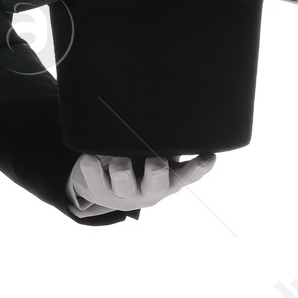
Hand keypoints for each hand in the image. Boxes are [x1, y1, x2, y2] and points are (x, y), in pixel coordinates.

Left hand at [67, 153, 215, 215]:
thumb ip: (169, 141)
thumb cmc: (141, 166)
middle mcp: (149, 191)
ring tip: (119, 160)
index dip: (198, 168)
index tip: (208, 157)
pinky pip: (95, 182)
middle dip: (156, 173)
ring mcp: (124, 194)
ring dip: (122, 171)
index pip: (188, 176)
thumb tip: (184, 103)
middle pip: (156, 185)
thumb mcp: (160, 156)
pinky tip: (88, 158)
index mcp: (169, 182)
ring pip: (124, 184)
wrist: (108, 190)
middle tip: (155, 162)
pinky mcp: (100, 192)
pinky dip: (91, 169)